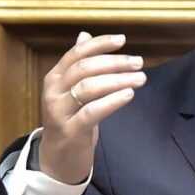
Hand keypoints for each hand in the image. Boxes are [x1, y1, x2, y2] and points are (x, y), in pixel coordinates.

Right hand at [37, 31, 145, 183]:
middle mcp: (54, 92)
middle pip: (84, 69)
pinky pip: (92, 112)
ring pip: (88, 88)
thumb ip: (78, 65)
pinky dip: (112, 101)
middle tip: (138, 62)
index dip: (99, 44)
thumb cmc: (70, 120)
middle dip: (114, 62)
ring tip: (140, 78)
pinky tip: (128, 94)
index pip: (77, 54)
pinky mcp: (70, 130)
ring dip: (117, 80)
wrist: (57, 158)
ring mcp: (59, 111)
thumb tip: (84, 35)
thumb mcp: (71, 91)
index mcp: (55, 78)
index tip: (122, 40)